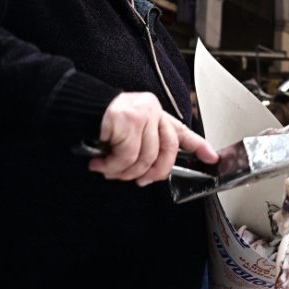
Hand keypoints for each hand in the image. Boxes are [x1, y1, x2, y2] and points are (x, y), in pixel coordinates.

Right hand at [89, 92, 218, 185]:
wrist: (75, 106)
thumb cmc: (100, 122)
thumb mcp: (128, 132)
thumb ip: (143, 145)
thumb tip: (151, 173)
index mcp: (156, 115)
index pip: (180, 131)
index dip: (198, 145)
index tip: (212, 158)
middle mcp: (153, 111)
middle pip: (167, 150)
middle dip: (154, 172)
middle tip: (139, 181)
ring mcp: (142, 114)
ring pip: (145, 157)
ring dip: (125, 172)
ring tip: (109, 171)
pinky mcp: (127, 120)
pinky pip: (125, 156)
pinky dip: (112, 166)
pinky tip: (100, 164)